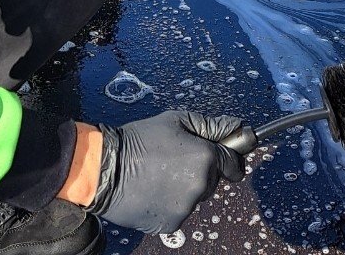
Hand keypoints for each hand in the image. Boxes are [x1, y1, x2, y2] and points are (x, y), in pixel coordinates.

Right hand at [87, 110, 244, 233]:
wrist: (107, 169)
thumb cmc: (140, 140)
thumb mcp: (176, 120)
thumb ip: (211, 125)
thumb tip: (237, 128)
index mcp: (204, 157)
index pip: (232, 162)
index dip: (228, 156)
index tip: (222, 154)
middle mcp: (200, 185)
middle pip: (213, 179)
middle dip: (202, 170)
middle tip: (175, 159)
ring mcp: (186, 207)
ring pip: (196, 196)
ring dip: (186, 187)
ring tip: (160, 174)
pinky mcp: (172, 223)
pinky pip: (180, 211)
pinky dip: (171, 202)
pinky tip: (154, 189)